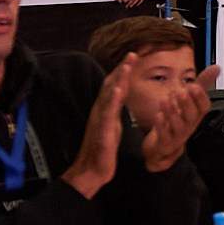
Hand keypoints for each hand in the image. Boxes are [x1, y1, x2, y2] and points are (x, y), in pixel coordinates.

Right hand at [62, 54, 131, 198]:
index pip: (114, 87)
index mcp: (105, 110)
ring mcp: (100, 120)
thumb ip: (115, 111)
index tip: (132, 58)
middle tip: (132, 54)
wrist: (91, 170)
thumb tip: (121, 97)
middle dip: (121, 69)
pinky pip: (107, 113)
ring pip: (108, 95)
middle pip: (110, 85)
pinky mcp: (102, 131)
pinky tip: (118, 90)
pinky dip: (112, 100)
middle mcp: (100, 111)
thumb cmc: (102, 150)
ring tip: (126, 65)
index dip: (123, 72)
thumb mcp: (113, 126)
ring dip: (118, 79)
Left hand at [139, 61, 214, 173]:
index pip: (204, 107)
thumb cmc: (178, 121)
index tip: (194, 86)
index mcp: (196, 115)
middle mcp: (189, 125)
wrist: (165, 147)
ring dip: (172, 112)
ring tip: (165, 100)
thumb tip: (216, 68)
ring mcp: (178, 135)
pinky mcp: (165, 142)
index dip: (200, 97)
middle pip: (192, 115)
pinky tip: (158, 115)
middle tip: (181, 91)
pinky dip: (162, 125)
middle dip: (187, 103)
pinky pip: (165, 135)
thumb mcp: (190, 101)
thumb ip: (202, 84)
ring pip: (177, 125)